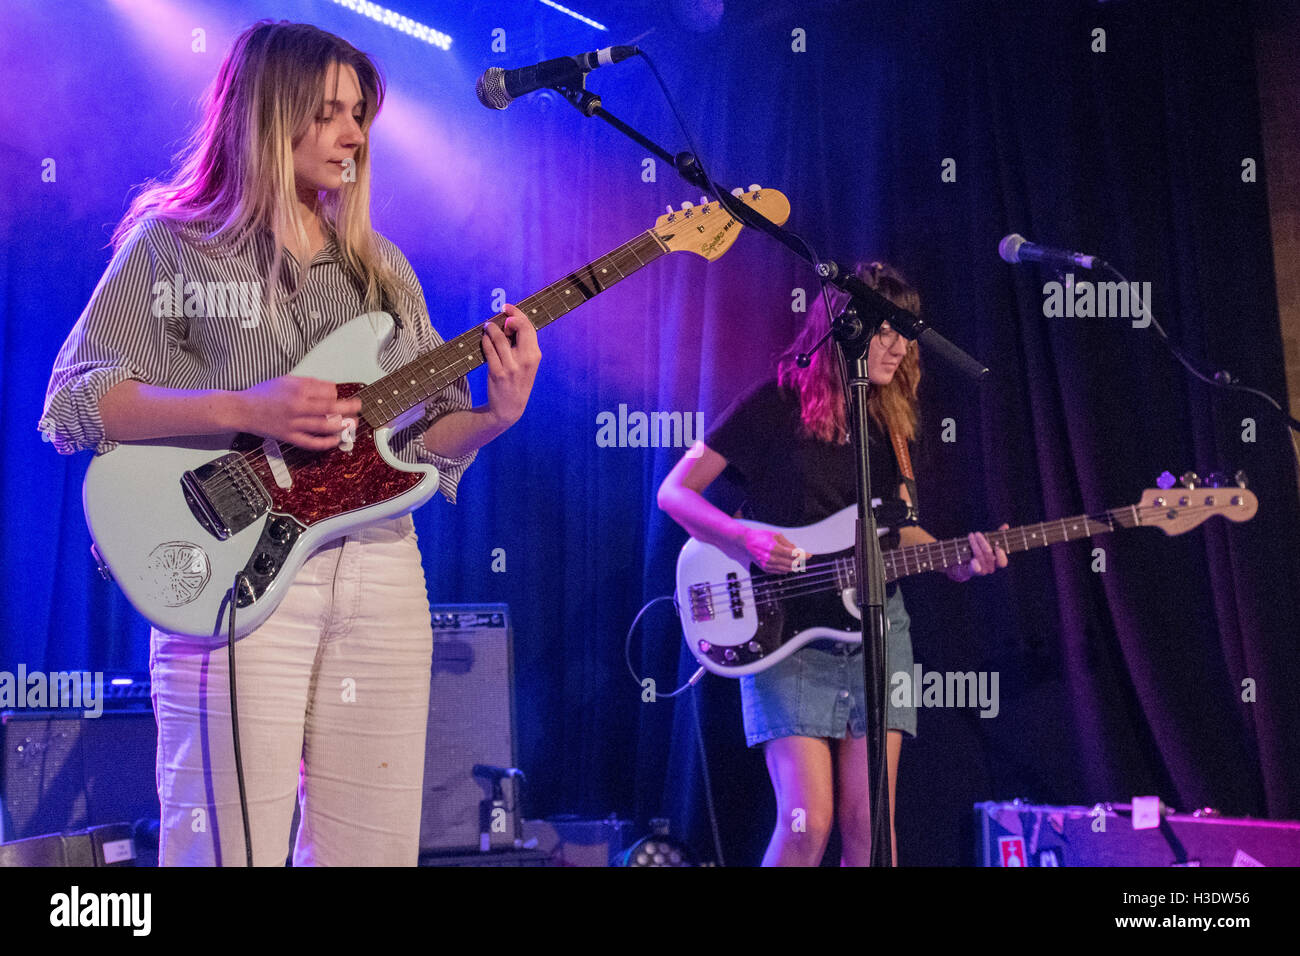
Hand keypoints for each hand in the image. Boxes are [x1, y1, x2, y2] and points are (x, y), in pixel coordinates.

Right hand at [235, 375, 360, 449]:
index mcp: (297, 389)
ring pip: (324, 426)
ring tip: (351, 423)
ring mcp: (294, 423)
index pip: (327, 391)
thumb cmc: (264, 393)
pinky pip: (311, 442)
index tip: (340, 394)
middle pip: (331, 409)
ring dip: (342, 426)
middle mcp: (297, 406)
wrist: (242, 410)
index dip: (336, 393)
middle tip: (359, 406)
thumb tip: (330, 389)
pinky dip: (325, 443)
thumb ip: (308, 384)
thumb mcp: (286, 380)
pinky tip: (335, 440)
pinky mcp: (289, 436)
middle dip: (349, 408)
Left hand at [482, 304, 540, 428]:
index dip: (518, 314)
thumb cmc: (518, 382)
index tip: (508, 308)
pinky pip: (489, 350)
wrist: (510, 408)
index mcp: (535, 355)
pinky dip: (485, 341)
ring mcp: (511, 367)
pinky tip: (484, 339)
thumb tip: (509, 322)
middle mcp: (526, 360)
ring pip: (500, 339)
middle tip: (500, 315)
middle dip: (508, 317)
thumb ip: (523, 345)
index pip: (529, 327)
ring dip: (492, 329)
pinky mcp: (497, 373)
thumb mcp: (528, 364)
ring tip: (487, 327)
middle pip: (519, 328)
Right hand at [743, 528, 806, 573]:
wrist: (746, 542)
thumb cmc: (761, 536)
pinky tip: (789, 566)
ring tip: (799, 563)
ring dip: (794, 566)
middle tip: (805, 559)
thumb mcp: (776, 535)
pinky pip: (779, 571)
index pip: (793, 554)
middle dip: (800, 561)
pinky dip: (785, 569)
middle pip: (791, 563)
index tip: (809, 555)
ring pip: (786, 569)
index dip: (803, 555)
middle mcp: (771, 558)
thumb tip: (797, 551)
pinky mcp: (765, 568)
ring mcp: (767, 564)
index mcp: (774, 548)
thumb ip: (788, 544)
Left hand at [946, 524, 1008, 582]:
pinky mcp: (972, 572)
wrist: (964, 564)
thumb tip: (1006, 526)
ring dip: (974, 545)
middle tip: (977, 533)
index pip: (1002, 562)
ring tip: (970, 536)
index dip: (1000, 555)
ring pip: (980, 557)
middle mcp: (991, 568)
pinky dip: (974, 563)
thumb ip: (997, 536)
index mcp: (997, 562)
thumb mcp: (987, 543)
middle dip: (983, 542)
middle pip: (989, 554)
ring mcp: (982, 571)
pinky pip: (975, 568)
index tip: (996, 546)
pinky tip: (972, 558)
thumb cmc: (978, 552)